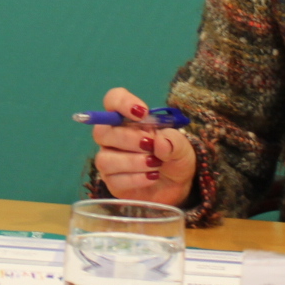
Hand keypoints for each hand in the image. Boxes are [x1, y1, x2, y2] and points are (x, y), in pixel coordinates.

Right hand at [90, 87, 195, 206]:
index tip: (142, 113)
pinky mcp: (113, 182)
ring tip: (156, 164)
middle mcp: (113, 138)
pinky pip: (114, 180)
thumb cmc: (174, 156)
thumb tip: (159, 142)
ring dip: (132, 162)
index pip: (112, 100)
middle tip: (150, 145)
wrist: (179, 183)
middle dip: (128, 138)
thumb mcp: (182, 146)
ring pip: (105, 159)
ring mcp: (110, 160)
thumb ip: (174, 141)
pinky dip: (136, 179)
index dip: (122, 103)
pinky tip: (152, 177)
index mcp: (128, 119)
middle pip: (102, 132)